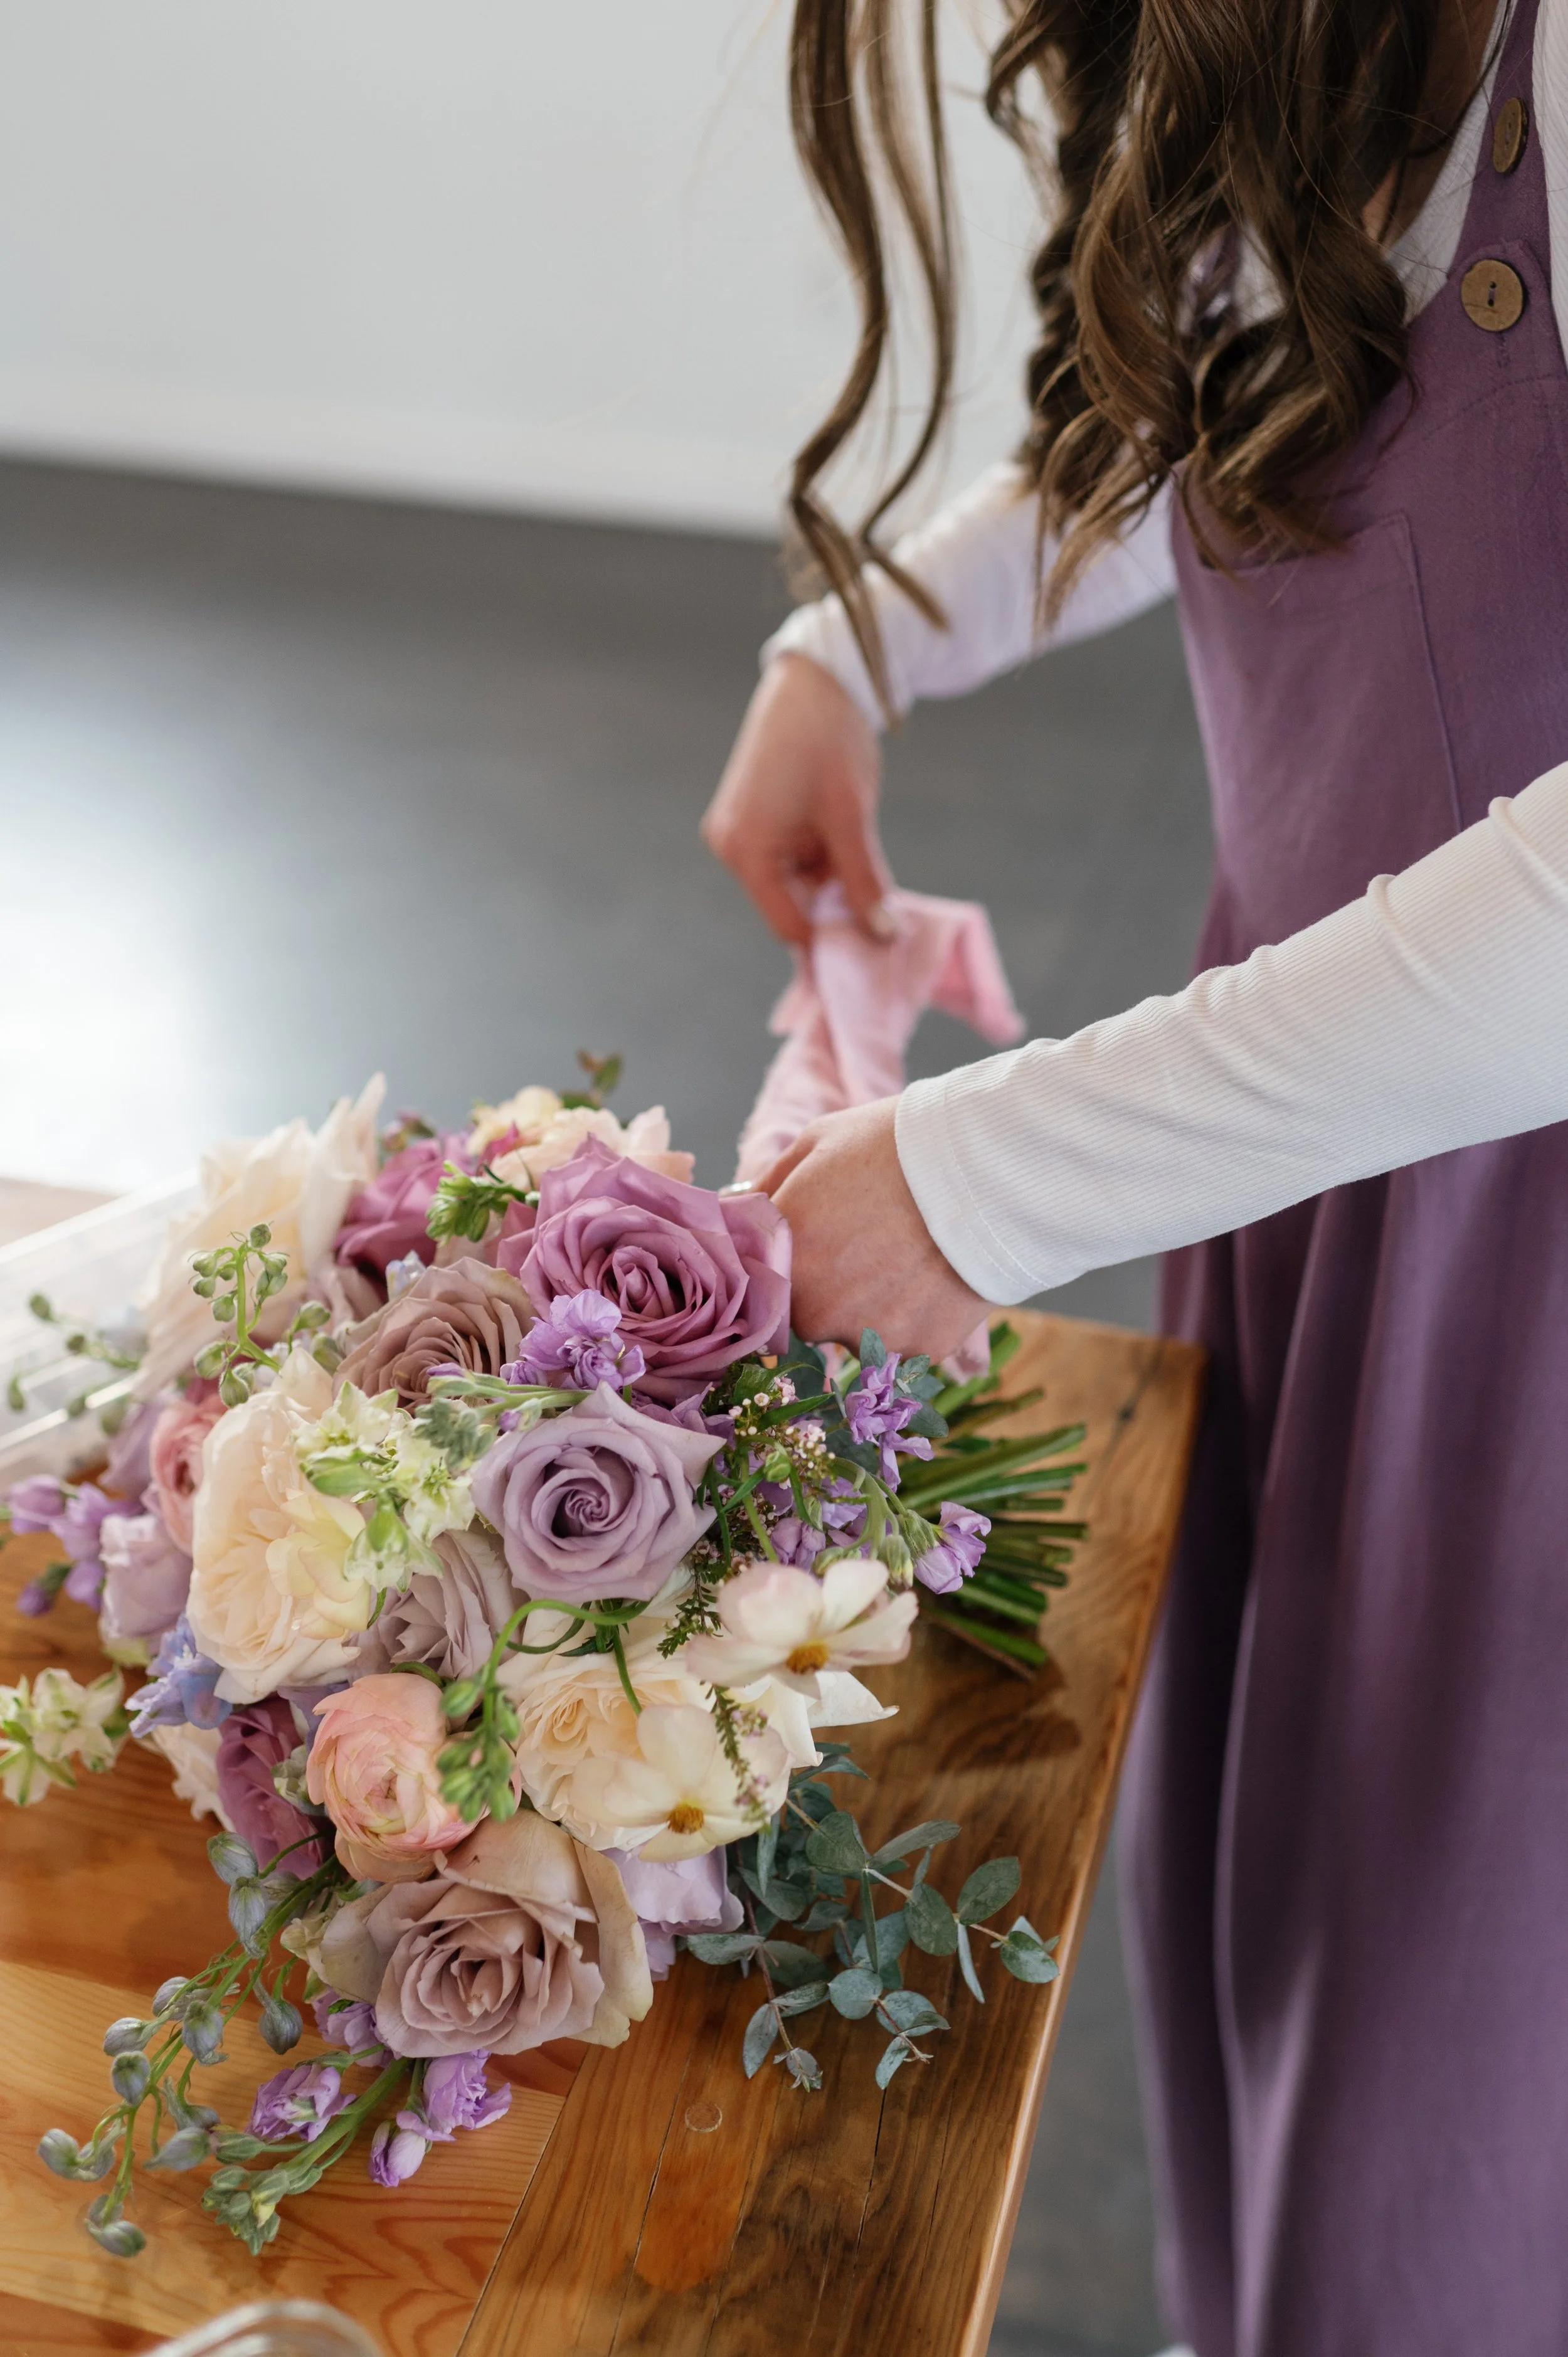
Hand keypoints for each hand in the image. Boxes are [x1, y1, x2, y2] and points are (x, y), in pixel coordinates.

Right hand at [701, 652, 894, 946]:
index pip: (788, 925)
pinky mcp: (754, 818)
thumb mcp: (852, 818)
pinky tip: (847, 840)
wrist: (816, 677)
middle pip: (789, 906)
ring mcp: (740, 831)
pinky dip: (821, 859)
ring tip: (863, 855)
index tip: (877, 944)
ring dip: (831, 879)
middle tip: (882, 908)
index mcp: (744, 849)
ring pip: (794, 883)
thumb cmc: (828, 740)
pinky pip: (790, 858)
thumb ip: (865, 882)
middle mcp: (732, 845)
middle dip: (834, 907)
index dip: (833, 939)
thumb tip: (884, 936)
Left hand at [755, 1098, 988, 1357]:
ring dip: (875, 1307)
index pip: (764, 1286)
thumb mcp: (814, 1145)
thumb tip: (736, 1212)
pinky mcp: (921, 1350)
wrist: (986, 1165)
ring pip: (860, 1334)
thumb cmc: (892, 1144)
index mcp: (782, 1261)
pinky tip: (937, 1277)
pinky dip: (919, 1317)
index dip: (789, 1266)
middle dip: (831, 1288)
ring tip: (910, 1257)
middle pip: (810, 1315)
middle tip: (870, 1245)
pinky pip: (908, 1342)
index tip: (815, 1245)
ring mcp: (869, 1337)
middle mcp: (816, 1311)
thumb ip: (767, 1189)